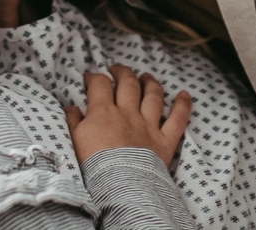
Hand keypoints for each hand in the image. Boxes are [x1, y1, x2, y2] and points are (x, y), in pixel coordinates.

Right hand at [64, 64, 192, 166]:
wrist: (119, 186)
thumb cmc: (93, 165)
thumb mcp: (74, 142)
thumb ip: (73, 122)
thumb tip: (71, 107)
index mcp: (103, 112)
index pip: (99, 84)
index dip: (94, 77)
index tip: (90, 78)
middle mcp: (128, 113)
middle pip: (128, 83)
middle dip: (122, 72)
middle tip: (117, 70)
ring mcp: (149, 125)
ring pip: (153, 95)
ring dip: (150, 83)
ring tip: (146, 77)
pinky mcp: (165, 140)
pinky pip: (178, 119)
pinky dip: (183, 105)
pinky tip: (184, 95)